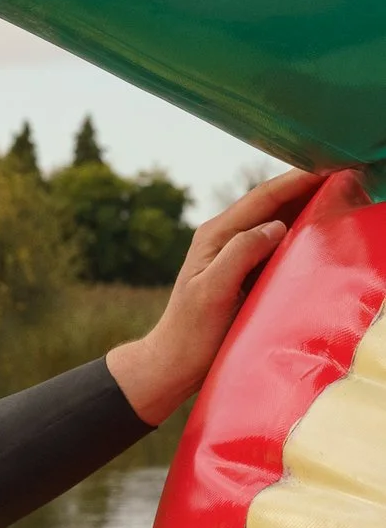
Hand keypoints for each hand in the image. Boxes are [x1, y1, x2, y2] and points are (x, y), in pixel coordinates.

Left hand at [106, 169, 324, 424]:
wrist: (176, 360)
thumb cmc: (192, 329)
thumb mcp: (211, 290)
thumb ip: (239, 254)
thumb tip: (275, 225)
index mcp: (216, 234)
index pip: (263, 197)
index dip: (299, 179)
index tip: (333, 167)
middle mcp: (226, 236)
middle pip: (274, 200)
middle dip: (310, 184)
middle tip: (350, 173)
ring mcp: (236, 251)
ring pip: (279, 216)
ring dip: (310, 202)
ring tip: (346, 191)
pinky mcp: (247, 268)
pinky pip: (280, 239)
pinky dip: (303, 227)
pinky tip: (325, 225)